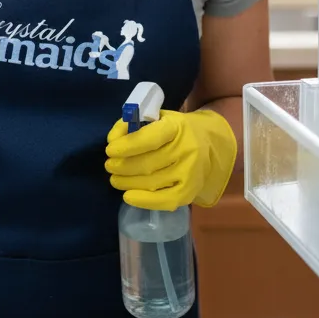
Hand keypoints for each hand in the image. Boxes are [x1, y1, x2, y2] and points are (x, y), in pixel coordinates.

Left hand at [105, 108, 236, 210]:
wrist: (209, 142)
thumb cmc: (175, 128)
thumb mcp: (156, 116)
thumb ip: (132, 124)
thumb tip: (113, 140)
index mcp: (177, 126)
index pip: (150, 138)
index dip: (127, 146)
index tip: (110, 150)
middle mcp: (187, 150)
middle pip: (148, 163)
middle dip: (123, 167)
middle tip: (109, 166)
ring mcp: (190, 173)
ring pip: (153, 182)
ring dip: (128, 183)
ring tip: (115, 179)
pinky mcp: (191, 191)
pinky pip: (165, 201)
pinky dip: (144, 201)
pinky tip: (128, 196)